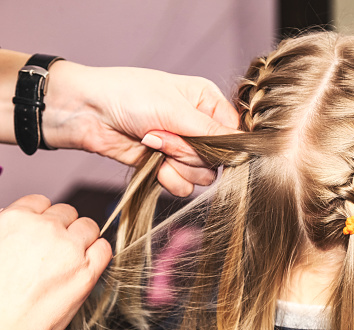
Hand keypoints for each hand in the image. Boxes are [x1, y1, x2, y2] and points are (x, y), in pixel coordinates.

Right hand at [0, 195, 111, 329]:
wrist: (0, 329)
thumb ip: (8, 227)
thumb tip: (15, 216)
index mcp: (16, 220)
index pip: (41, 202)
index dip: (43, 217)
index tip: (43, 229)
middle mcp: (45, 229)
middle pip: (68, 213)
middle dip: (63, 227)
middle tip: (56, 248)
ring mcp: (69, 248)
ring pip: (89, 226)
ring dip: (83, 238)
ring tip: (70, 257)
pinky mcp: (87, 270)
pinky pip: (104, 248)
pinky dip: (99, 253)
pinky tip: (87, 264)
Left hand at [44, 62, 238, 195]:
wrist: (88, 113)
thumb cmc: (128, 96)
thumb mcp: (174, 108)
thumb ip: (210, 131)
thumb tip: (242, 147)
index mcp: (207, 102)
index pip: (234, 134)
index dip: (223, 144)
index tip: (201, 140)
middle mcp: (199, 126)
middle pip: (219, 159)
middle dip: (190, 153)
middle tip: (165, 136)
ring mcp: (183, 148)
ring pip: (203, 176)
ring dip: (178, 166)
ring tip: (154, 145)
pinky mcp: (167, 166)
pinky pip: (185, 187)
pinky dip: (169, 180)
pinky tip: (154, 165)